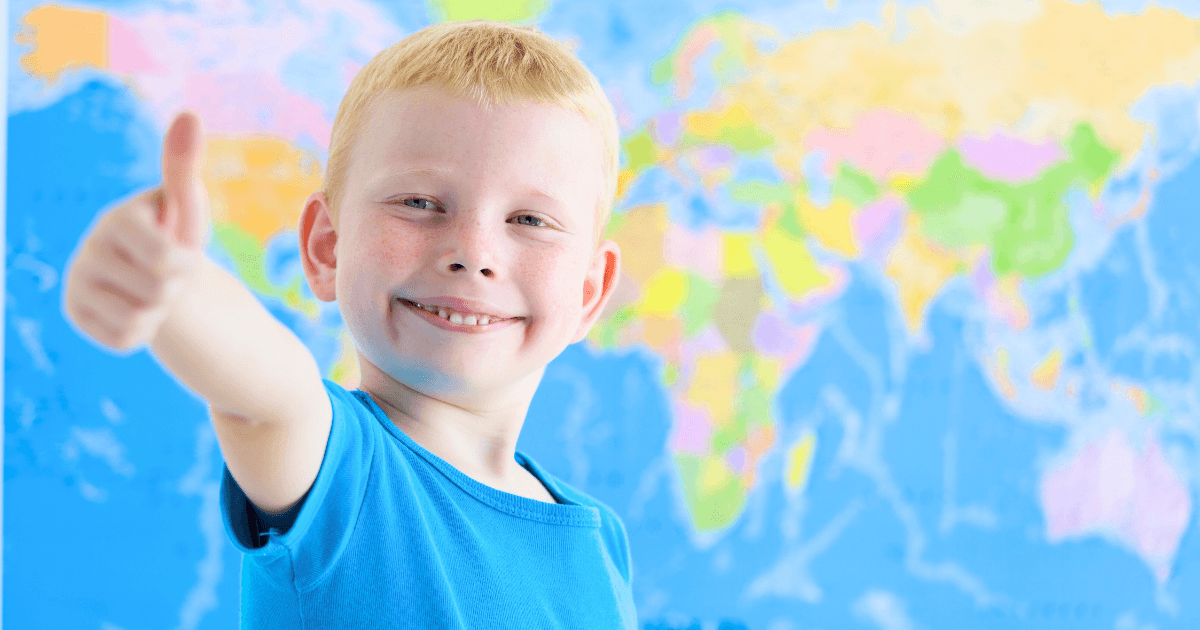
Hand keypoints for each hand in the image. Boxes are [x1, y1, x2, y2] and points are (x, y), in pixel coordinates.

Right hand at [63, 111, 210, 351]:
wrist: (159, 274)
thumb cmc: (175, 234)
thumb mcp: (187, 205)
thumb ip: (185, 165)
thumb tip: (189, 114)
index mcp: (115, 220)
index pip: (167, 263)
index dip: (186, 265)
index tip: (178, 250)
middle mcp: (86, 250)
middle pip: (156, 293)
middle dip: (174, 288)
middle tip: (166, 273)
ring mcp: (75, 284)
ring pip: (140, 319)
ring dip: (159, 310)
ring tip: (152, 288)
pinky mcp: (76, 314)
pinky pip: (125, 339)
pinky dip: (143, 330)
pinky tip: (136, 307)